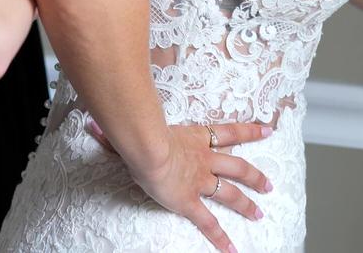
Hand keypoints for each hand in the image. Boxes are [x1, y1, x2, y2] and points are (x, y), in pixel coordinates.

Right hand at [87, 120, 274, 252]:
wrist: (147, 147)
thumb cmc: (140, 132)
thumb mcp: (135, 126)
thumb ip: (119, 128)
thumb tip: (93, 124)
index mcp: (196, 138)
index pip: (230, 131)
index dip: (250, 130)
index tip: (268, 129)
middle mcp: (204, 159)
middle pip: (237, 166)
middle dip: (254, 176)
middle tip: (269, 185)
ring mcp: (199, 181)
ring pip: (230, 192)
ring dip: (246, 203)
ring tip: (259, 213)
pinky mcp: (190, 202)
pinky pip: (208, 222)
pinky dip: (220, 237)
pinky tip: (231, 250)